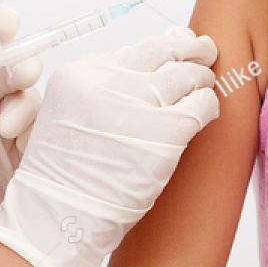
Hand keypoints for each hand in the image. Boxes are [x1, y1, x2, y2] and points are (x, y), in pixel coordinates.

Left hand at [0, 9, 43, 266]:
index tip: (6, 23)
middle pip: (1, 76)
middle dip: (15, 68)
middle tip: (20, 73)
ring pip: (24, 106)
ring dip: (26, 107)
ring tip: (10, 127)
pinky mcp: (11, 167)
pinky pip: (36, 144)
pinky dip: (40, 139)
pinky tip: (31, 145)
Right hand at [0, 26, 219, 266]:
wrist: (59, 220)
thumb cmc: (67, 178)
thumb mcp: (69, 115)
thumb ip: (105, 87)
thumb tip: (157, 55)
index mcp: (79, 74)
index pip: (135, 48)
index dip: (164, 46)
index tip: (179, 47)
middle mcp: (106, 82)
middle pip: (164, 51)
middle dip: (191, 50)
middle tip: (206, 53)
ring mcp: (137, 105)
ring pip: (188, 74)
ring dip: (202, 80)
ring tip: (204, 89)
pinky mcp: (165, 132)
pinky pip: (202, 104)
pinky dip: (209, 106)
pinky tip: (205, 115)